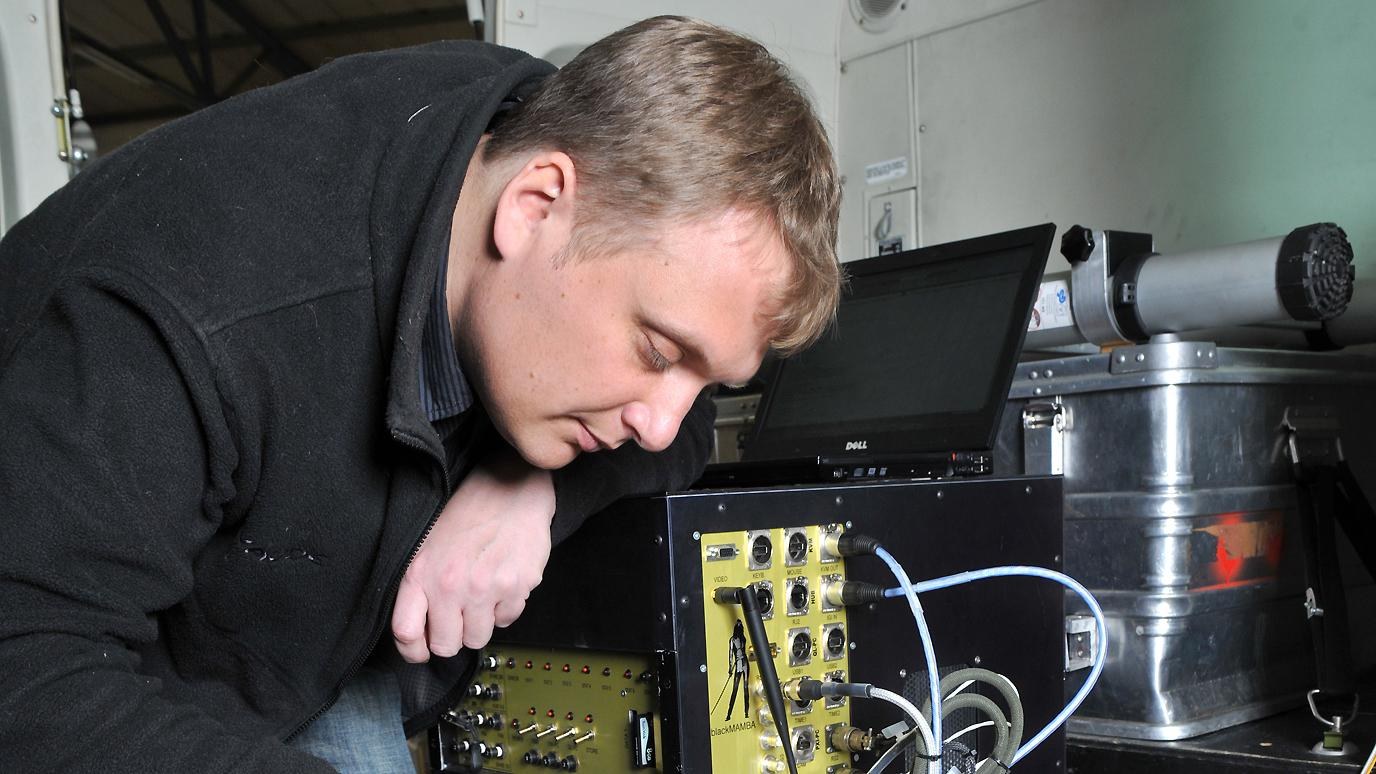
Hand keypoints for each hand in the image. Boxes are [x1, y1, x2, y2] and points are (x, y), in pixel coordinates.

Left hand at [391, 447, 554, 662]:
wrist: (511, 486)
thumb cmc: (467, 512)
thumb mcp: (426, 544)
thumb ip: (418, 587)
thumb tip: (417, 633)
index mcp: (420, 573)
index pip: (406, 634)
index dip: (414, 650)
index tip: (422, 649)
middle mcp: (450, 585)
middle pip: (446, 646)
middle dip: (452, 635)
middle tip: (458, 616)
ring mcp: (485, 588)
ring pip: (478, 638)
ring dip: (479, 622)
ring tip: (481, 594)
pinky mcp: (516, 587)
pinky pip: (507, 620)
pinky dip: (504, 608)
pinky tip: (501, 582)